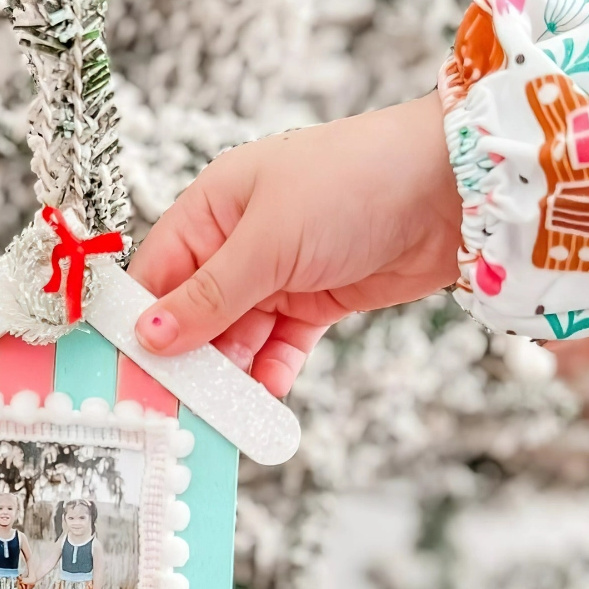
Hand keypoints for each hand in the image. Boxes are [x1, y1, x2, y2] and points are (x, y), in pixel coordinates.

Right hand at [130, 92, 462, 396]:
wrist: (455, 190)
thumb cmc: (355, 183)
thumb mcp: (268, 243)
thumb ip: (208, 297)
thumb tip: (149, 334)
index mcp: (213, 208)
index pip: (158, 272)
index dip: (142, 320)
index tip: (133, 368)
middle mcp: (239, 241)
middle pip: (193, 312)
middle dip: (188, 355)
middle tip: (178, 400)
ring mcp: (278, 273)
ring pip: (235, 335)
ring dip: (231, 371)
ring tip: (225, 406)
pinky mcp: (316, 301)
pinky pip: (279, 345)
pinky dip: (272, 370)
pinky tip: (267, 391)